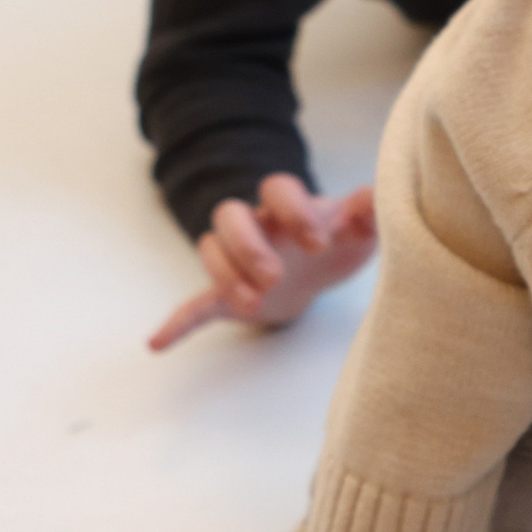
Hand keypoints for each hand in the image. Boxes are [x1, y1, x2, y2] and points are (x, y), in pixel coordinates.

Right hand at [147, 176, 376, 351]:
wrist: (318, 272)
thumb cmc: (338, 243)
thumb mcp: (361, 230)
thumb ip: (367, 212)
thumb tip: (373, 195)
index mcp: (288, 208)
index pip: (277, 188)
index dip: (293, 211)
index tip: (319, 244)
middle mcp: (256, 227)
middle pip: (229, 214)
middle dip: (247, 246)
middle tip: (275, 276)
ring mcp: (237, 261)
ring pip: (209, 250)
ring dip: (226, 276)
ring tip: (253, 304)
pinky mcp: (226, 297)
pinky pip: (193, 304)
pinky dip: (177, 323)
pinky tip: (157, 343)